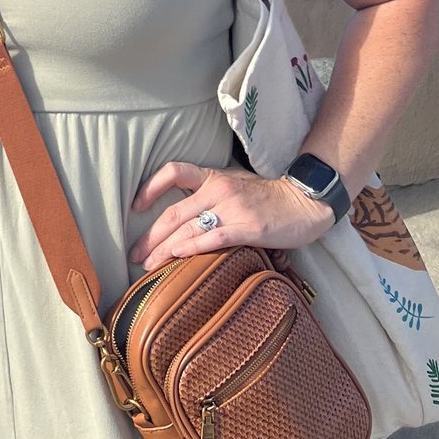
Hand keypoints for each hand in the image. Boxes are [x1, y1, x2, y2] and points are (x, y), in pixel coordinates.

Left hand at [130, 159, 334, 273]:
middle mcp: (219, 190)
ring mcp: (234, 208)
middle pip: (175, 212)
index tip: (135, 207)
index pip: (174, 172)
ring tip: (149, 265)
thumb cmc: (268, 197)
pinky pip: (216, 237)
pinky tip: (179, 256)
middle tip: (134, 254)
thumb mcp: (235, 186)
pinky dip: (195, 247)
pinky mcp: (249, 228)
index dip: (151, 187)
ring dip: (165, 248)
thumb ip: (210, 196)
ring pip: (189, 228)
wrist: (304, 201)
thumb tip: (183, 217)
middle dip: (151, 235)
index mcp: (213, 178)